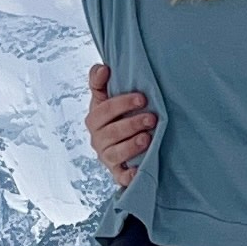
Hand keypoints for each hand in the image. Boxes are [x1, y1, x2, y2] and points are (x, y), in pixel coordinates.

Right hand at [85, 63, 156, 188]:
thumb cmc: (115, 117)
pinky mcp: (117, 173)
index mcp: (94, 119)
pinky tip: (139, 170)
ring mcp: (107, 157)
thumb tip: (103, 68)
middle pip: (111, 132)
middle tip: (152, 118)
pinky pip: (121, 177)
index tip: (142, 98)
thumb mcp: (105, 97)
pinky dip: (129, 176)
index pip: (104, 110)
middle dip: (131, 124)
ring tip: (148, 138)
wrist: (120, 144)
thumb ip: (99, 81)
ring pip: (114, 153)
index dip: (122, 103)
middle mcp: (97, 139)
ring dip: (131, 146)